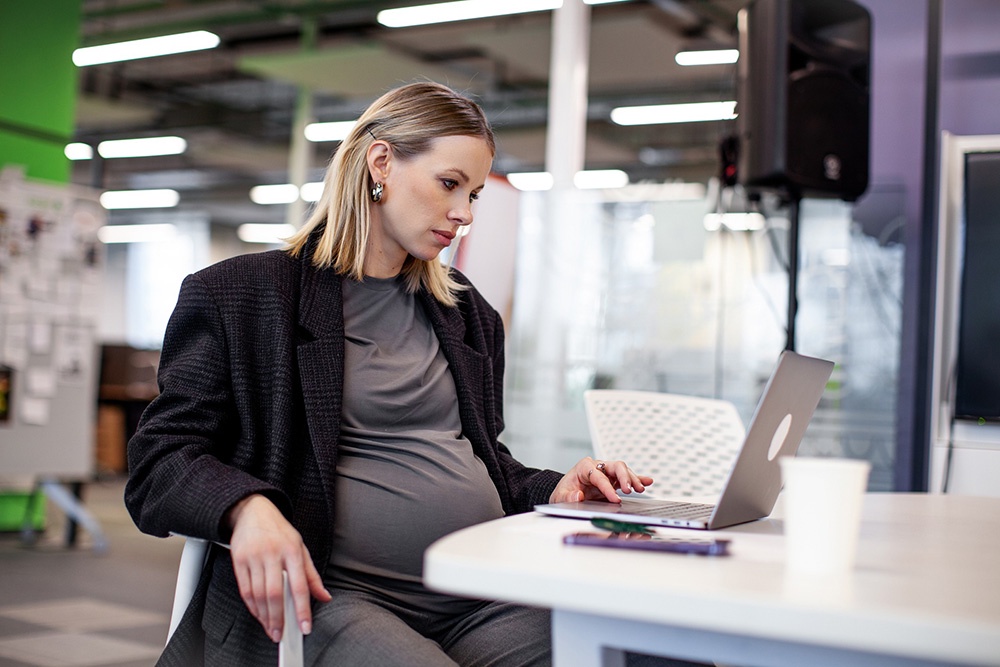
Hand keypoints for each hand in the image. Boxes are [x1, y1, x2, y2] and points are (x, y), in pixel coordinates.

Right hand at [226, 494, 331, 641]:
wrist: (253, 511)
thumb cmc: (279, 531)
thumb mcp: (301, 547)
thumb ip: (311, 575)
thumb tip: (324, 596)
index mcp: (292, 550)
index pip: (300, 584)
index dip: (302, 608)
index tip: (305, 626)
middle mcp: (273, 553)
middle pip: (275, 593)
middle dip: (278, 618)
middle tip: (281, 634)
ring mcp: (254, 557)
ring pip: (258, 594)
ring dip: (264, 615)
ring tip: (271, 627)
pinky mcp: (238, 560)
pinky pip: (244, 589)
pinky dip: (252, 606)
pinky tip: (259, 613)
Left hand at [548, 457, 653, 503]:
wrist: (566, 493)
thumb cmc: (564, 492)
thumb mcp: (560, 496)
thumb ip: (568, 497)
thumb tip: (578, 495)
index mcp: (584, 467)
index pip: (599, 476)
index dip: (607, 488)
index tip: (614, 499)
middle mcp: (598, 467)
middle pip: (615, 466)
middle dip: (624, 477)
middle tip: (629, 490)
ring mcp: (607, 473)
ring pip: (623, 471)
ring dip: (633, 479)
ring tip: (640, 489)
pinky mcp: (613, 480)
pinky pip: (627, 477)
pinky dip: (638, 479)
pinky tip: (647, 481)